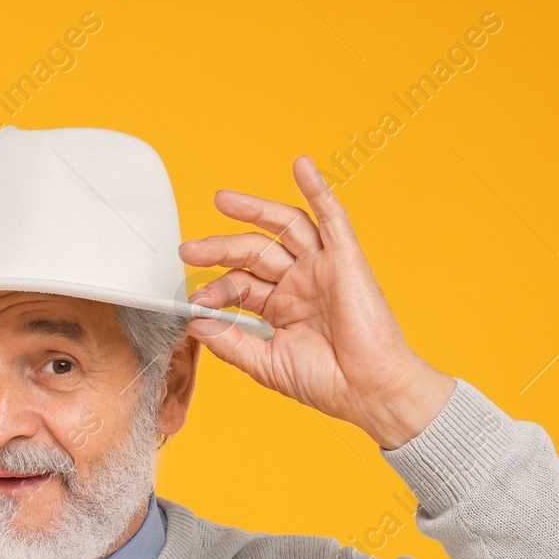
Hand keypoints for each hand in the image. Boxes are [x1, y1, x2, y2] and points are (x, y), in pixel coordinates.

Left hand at [179, 156, 454, 448]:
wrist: (369, 391)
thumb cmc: (326, 382)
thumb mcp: (266, 363)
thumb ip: (229, 342)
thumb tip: (195, 322)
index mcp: (280, 307)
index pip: (241, 284)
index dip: (217, 289)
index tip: (196, 301)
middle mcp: (300, 282)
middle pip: (255, 250)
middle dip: (221, 247)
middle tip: (189, 250)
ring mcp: (322, 268)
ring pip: (285, 227)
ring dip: (254, 209)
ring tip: (222, 200)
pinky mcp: (346, 259)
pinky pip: (332, 217)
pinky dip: (317, 189)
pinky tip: (300, 166)